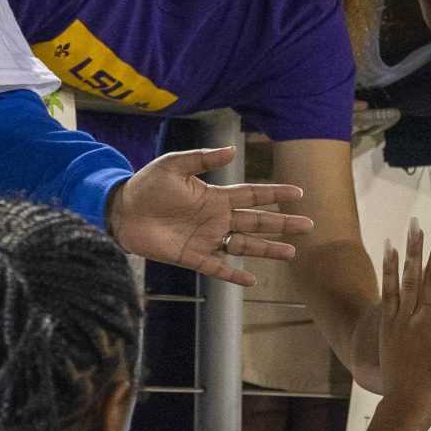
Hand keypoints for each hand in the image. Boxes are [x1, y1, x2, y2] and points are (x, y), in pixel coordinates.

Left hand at [106, 144, 311, 285]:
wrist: (122, 210)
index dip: (275, 194)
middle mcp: (216, 219)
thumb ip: (202, 159)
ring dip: (267, 249)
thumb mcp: (174, 164)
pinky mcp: (191, 257)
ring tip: (290, 253)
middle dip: (282, 224)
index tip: (298, 193)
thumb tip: (232, 150)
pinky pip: (217, 268)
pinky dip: (233, 274)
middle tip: (307, 226)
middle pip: (256, 222)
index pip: (252, 195)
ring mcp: (206, 239)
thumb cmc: (147, 185)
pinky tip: (252, 280)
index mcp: (215, 196)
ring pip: (244, 246)